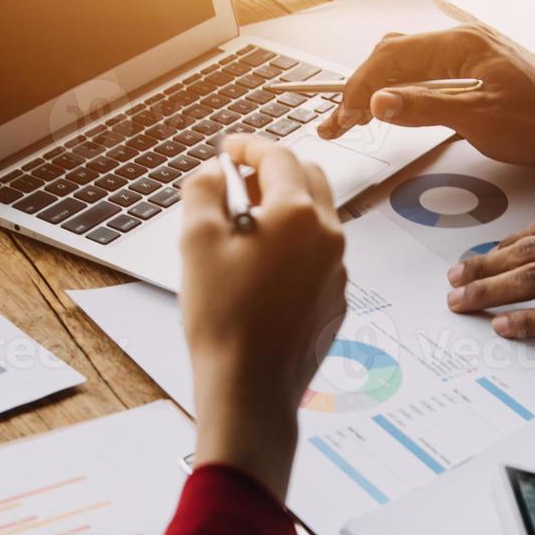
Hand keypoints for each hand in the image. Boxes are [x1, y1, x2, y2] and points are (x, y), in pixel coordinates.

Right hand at [179, 137, 347, 497]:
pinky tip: (259, 268)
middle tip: (236, 180)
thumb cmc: (223, 319)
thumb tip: (213, 171)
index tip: (227, 147)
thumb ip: (203, 191)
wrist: (251, 389)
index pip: (277, 156)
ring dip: (284, 208)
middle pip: (308, 179)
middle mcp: (329, 237)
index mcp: (298, 214)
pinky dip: (292, 245)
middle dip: (273, 171)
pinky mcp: (335, 300)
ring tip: (243, 225)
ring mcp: (338, 270)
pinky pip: (317, 256)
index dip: (247, 145)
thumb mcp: (196, 243)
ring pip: (316, 218)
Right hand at [315, 24, 534, 175]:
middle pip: (394, 55)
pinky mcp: (477, 70)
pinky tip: (389, 109)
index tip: (340, 118)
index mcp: (462, 43)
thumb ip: (425, 107)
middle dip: (360, 87)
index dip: (360, 88)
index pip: (393, 57)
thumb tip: (376, 102)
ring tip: (351, 119)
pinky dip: (400, 91)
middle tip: (336, 124)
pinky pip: (426, 72)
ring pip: (407, 63)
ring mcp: (470, 53)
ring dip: (377, 89)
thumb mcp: (479, 119)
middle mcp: (463, 39)